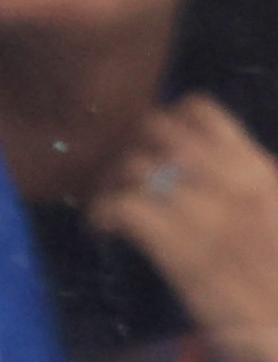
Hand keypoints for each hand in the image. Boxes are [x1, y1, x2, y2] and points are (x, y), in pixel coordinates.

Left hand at [90, 96, 277, 361]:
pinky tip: (102, 232)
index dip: (164, 123)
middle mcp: (231, 180)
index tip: (153, 150)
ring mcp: (205, 212)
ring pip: (135, 164)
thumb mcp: (275, 218)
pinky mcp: (179, 249)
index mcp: (259, 171)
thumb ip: (252, 193)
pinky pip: (123, 207)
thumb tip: (221, 184)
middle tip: (122, 180)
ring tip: (108, 209)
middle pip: (156, 129)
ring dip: (110, 182)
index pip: (201, 113)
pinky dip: (102, 214)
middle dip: (129, 147)